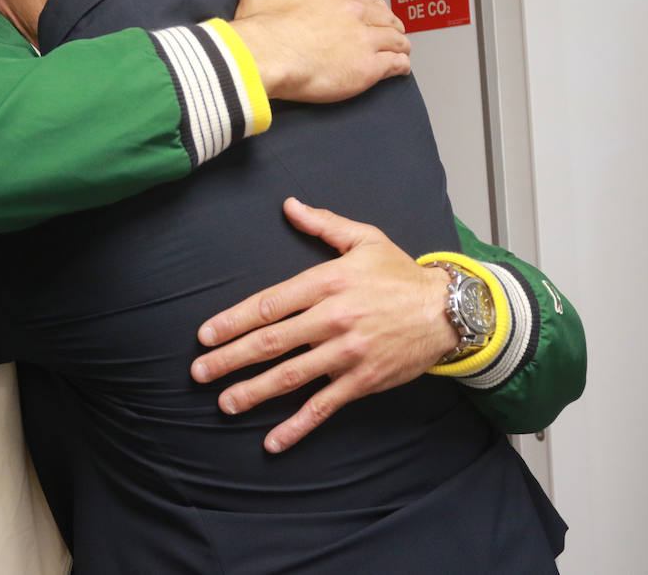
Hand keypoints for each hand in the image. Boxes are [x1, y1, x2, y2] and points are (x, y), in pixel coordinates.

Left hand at [190, 197, 455, 452]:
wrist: (448, 311)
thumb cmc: (402, 274)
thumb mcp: (365, 239)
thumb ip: (323, 224)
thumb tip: (289, 205)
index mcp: (328, 282)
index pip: (269, 304)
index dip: (233, 321)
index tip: (205, 335)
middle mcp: (333, 318)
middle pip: (271, 342)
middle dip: (229, 358)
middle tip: (199, 373)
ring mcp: (347, 353)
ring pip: (291, 376)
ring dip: (253, 392)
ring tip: (224, 403)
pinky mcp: (362, 381)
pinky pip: (323, 406)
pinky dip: (297, 426)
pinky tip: (272, 440)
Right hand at [230, 0, 409, 102]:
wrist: (264, 57)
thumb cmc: (260, 28)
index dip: (373, 6)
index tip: (376, 13)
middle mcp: (353, 12)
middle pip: (383, 17)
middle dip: (390, 24)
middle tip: (393, 32)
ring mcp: (363, 39)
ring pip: (395, 39)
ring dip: (400, 44)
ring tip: (402, 50)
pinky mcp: (368, 67)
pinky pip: (395, 63)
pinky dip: (401, 65)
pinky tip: (402, 67)